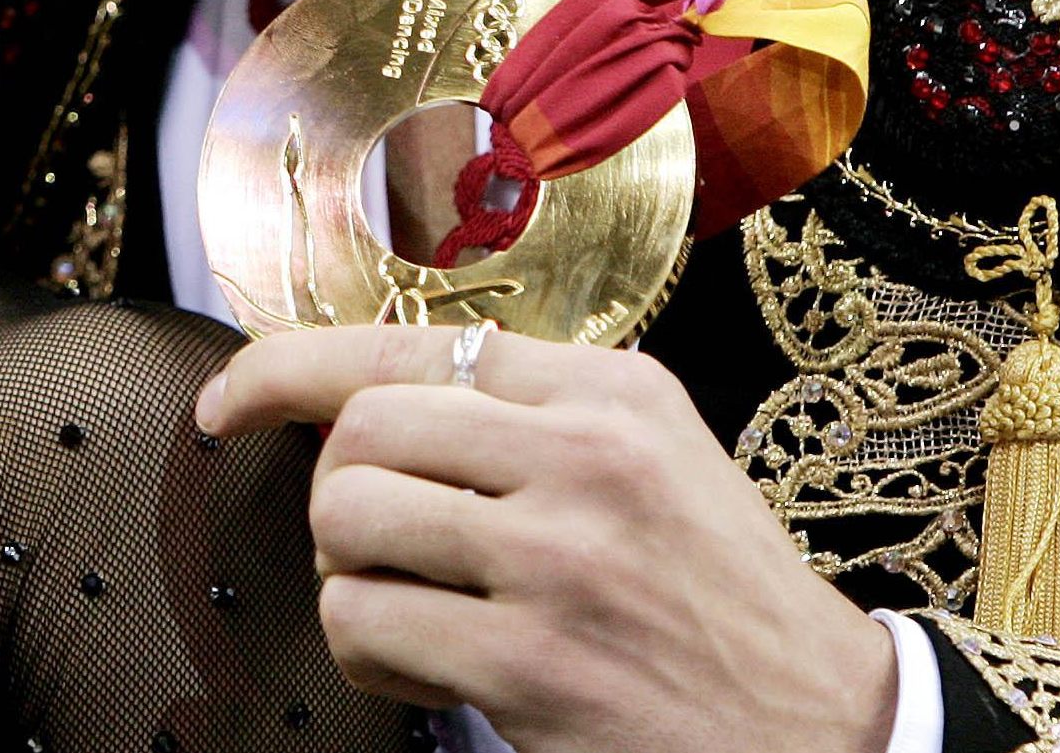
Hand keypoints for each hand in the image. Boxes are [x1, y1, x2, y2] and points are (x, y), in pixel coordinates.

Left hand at [200, 324, 897, 752]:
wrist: (831, 735)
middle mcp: (585, 457)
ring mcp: (559, 563)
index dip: (287, 366)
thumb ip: (527, 408)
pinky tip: (421, 669)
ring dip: (349, 574)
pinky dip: (365, 652)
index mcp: (608, 390)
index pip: (401, 346)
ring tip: (407, 605)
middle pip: (360, 433)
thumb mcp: (649, 453)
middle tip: (376, 541)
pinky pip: (365, 624)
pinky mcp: (534, 670)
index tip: (228, 399)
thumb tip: (358, 390)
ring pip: (349, 523)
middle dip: (338, 492)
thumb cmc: (714, 590)